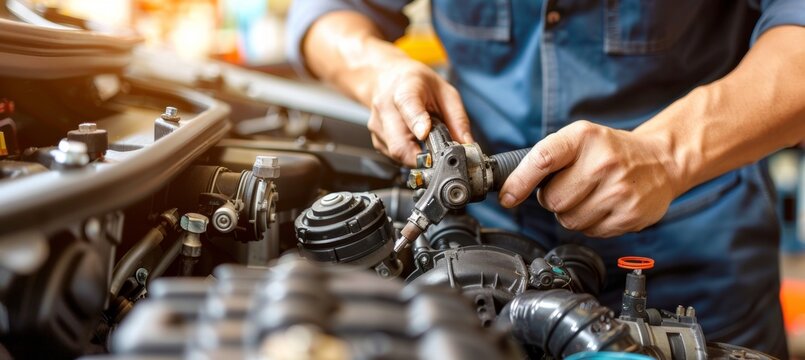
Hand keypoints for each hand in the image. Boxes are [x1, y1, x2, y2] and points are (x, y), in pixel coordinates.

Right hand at [367, 58, 472, 165]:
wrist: (385, 77)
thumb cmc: (417, 83)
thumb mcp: (445, 93)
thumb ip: (458, 119)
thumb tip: (466, 145)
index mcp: (405, 89)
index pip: (408, 106)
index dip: (417, 122)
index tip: (425, 134)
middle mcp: (386, 106)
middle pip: (398, 144)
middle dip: (422, 158)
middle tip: (439, 157)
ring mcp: (377, 124)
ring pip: (396, 154)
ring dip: (416, 156)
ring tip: (425, 141)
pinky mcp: (375, 138)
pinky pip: (393, 156)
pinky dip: (408, 155)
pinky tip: (413, 141)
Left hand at [498, 121, 680, 237]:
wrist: (662, 160)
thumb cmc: (611, 151)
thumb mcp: (580, 138)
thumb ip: (547, 157)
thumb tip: (511, 188)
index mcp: (583, 137)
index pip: (541, 160)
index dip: (519, 182)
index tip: (507, 197)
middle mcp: (603, 162)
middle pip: (553, 200)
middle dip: (553, 199)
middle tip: (570, 188)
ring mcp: (619, 190)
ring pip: (570, 220)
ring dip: (572, 213)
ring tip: (590, 196)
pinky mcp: (630, 214)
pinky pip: (591, 232)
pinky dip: (592, 224)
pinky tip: (605, 206)